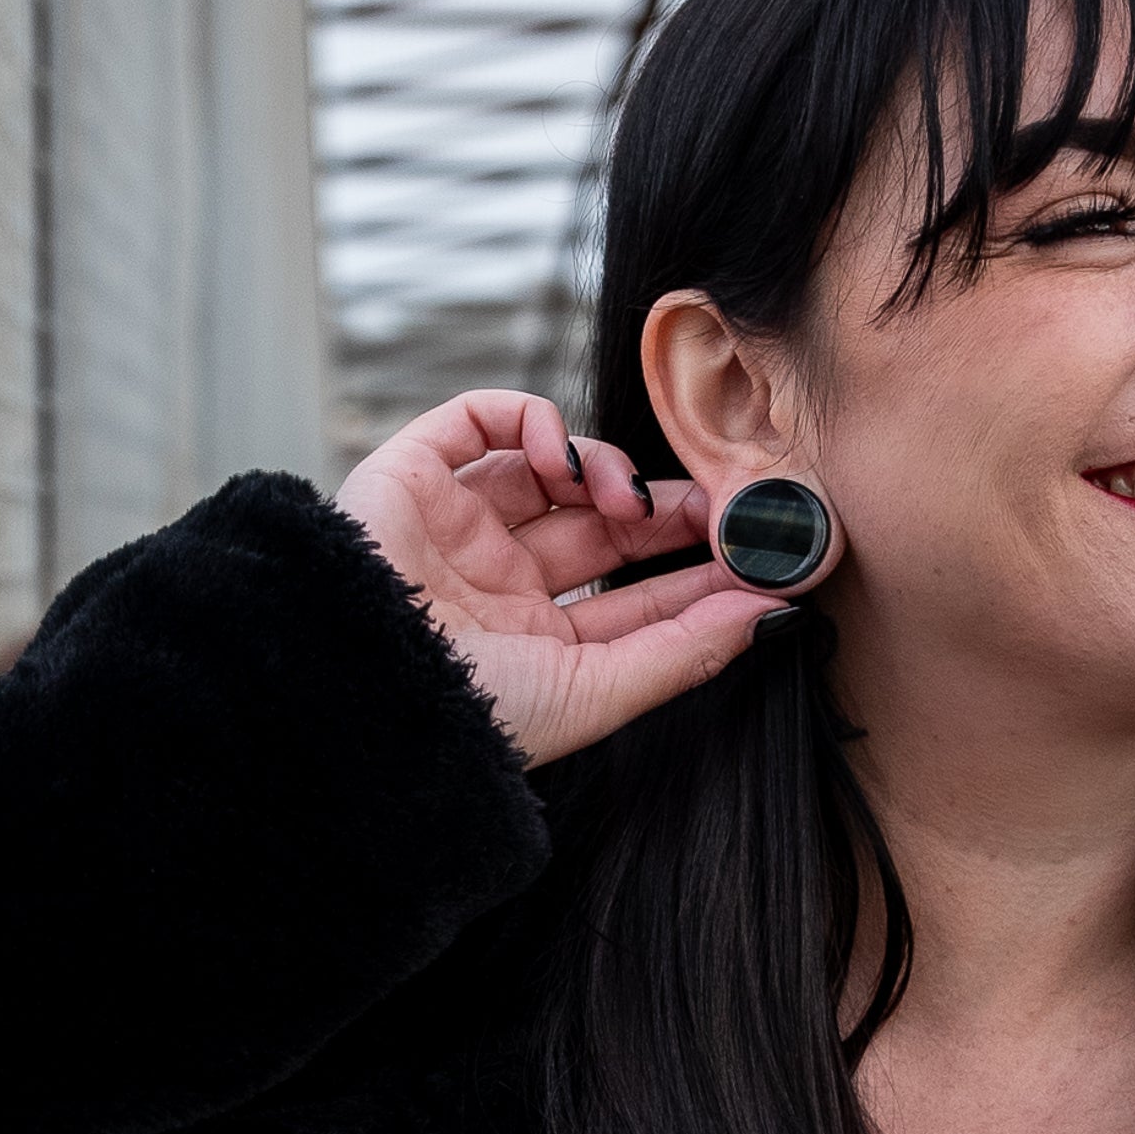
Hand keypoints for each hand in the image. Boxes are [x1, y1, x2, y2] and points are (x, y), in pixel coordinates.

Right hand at [335, 388, 802, 769]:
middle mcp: (495, 583)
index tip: (755, 555)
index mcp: (532, 644)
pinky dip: (531, 421)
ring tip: (621, 497)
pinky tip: (562, 455)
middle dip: (662, 511)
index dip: (694, 572)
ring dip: (602, 468)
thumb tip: (772, 613)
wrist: (362, 685)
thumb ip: (685, 653)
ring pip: (550, 470)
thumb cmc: (470, 714)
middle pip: (601, 528)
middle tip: (716, 504)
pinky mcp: (412, 473)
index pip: (632, 597)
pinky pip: (480, 419)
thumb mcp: (595, 693)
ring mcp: (454, 526)